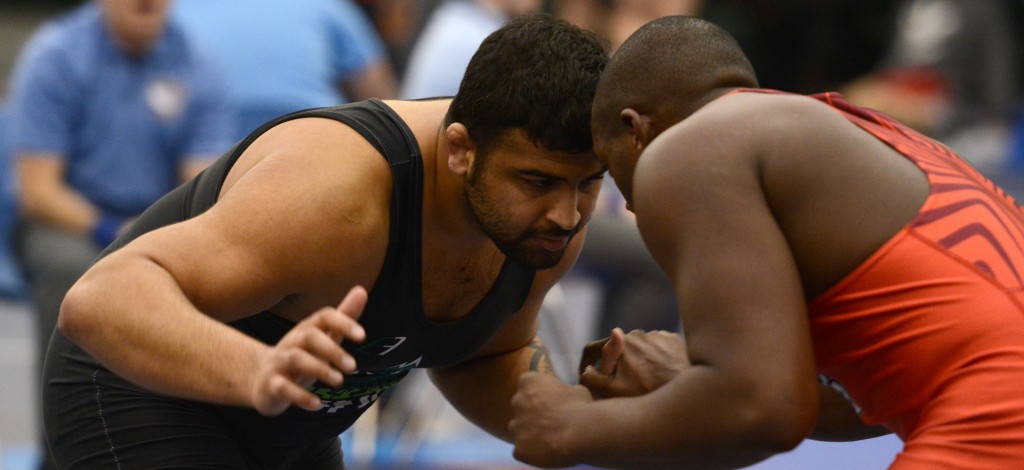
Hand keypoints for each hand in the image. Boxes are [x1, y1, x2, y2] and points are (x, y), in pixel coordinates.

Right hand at [250, 286, 367, 415]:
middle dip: (332, 349)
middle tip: (353, 366)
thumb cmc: (301, 356)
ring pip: (296, 359)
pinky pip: (283, 387)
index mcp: (307, 329)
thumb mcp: (322, 338)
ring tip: (339, 381)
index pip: (324, 316)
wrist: (261, 379)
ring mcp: (279, 362)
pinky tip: (317, 404)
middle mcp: (292, 341)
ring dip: (319, 369)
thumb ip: (342, 318)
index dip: (343, 322)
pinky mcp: (271, 384)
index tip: (362, 336)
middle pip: (309, 336)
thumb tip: (361, 290)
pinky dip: (300, 396)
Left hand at [510, 372, 593, 467]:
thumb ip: (564, 391)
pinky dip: (531, 451)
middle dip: (531, 412)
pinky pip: (521, 450)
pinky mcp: (518, 448)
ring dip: (528, 431)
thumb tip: (567, 395)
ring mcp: (515, 426)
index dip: (538, 393)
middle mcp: (517, 401)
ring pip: (518, 428)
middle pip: (520, 406)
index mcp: (528, 382)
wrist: (579, 433)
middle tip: (549, 420)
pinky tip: (546, 451)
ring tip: (548, 437)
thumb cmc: (580, 407)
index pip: (527, 384)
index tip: (549, 400)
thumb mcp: (576, 390)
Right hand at [580, 328, 688, 398]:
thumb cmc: (646, 393)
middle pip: (618, 349)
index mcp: (619, 342)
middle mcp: (637, 333)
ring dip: (637, 360)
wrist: (685, 392)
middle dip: (617, 363)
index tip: (589, 375)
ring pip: (639, 348)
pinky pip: (657, 347)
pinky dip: (655, 358)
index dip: (587, 363)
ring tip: (645, 380)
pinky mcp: (673, 339)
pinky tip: (659, 373)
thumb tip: (586, 367)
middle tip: (624, 383)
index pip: (594, 349)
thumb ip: (593, 376)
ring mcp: (657, 334)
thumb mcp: (611, 391)